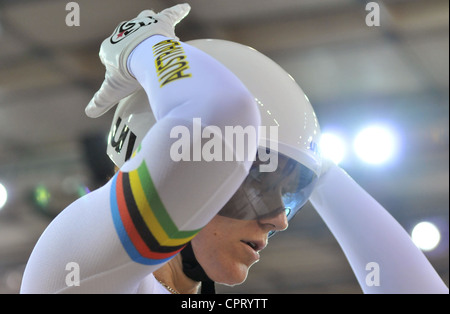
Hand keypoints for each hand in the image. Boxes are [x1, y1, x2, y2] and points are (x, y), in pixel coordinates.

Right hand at [85, 3, 190, 117]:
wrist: (145, 59)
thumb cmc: (127, 74)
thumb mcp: (111, 91)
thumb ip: (100, 101)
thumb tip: (88, 113)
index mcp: (110, 48)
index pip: (112, 55)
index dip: (119, 65)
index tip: (126, 74)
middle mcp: (125, 32)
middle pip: (128, 38)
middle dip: (135, 47)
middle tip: (143, 60)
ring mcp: (143, 25)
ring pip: (144, 22)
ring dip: (149, 27)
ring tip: (158, 35)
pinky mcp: (161, 22)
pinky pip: (171, 14)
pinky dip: (178, 11)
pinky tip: (186, 8)